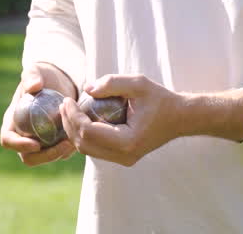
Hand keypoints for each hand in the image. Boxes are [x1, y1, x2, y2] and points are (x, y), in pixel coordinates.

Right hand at [0, 62, 77, 165]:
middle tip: (63, 146)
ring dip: (58, 155)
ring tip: (73, 142)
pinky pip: (58, 154)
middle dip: (45, 156)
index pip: (8, 139)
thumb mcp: (36, 71)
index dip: (19, 145)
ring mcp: (38, 141)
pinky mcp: (53, 143)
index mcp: (12, 121)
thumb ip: (32, 76)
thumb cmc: (42, 76)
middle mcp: (22, 134)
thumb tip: (33, 87)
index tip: (35, 144)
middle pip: (27, 156)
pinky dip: (68, 150)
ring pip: (44, 158)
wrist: (58, 82)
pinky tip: (79, 139)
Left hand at [59, 74, 185, 166]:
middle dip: (69, 124)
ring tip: (68, 110)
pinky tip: (80, 118)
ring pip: (87, 149)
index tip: (67, 99)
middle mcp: (124, 156)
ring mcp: (123, 160)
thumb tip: (86, 89)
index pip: (88, 132)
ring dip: (74, 130)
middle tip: (63, 104)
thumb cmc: (160, 99)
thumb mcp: (138, 83)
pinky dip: (83, 135)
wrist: (179, 118)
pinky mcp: (122, 157)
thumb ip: (112, 83)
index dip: (72, 116)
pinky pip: (95, 149)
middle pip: (83, 144)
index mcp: (128, 141)